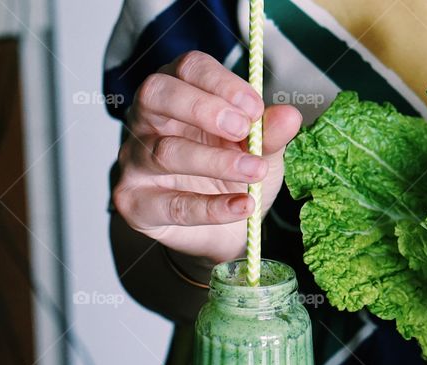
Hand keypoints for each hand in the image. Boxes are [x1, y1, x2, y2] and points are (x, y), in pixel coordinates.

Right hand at [112, 51, 301, 265]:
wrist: (224, 233)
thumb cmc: (233, 178)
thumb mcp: (260, 152)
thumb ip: (269, 135)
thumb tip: (290, 116)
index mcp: (180, 94)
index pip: (188, 68)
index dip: (220, 82)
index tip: (254, 108)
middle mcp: (149, 121)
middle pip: (157, 94)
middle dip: (202, 108)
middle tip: (243, 130)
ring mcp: (136, 161)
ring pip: (165, 151)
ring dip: (216, 161)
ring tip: (255, 171)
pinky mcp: (137, 204)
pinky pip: (171, 204)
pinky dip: (212, 207)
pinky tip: (243, 205)